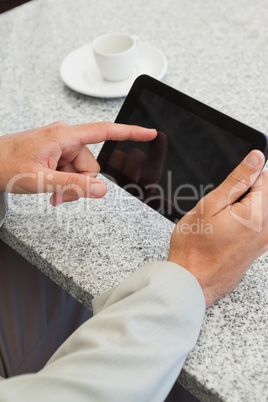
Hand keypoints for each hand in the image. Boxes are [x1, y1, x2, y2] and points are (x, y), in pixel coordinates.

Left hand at [0, 121, 155, 205]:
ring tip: (51, 193)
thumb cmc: (5, 163)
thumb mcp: (41, 179)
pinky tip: (51, 190)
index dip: (130, 133)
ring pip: (82, 172)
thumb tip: (101, 189)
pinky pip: (71, 172)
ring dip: (70, 186)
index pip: (105, 131)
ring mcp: (61, 146)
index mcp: (65, 136)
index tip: (149, 133)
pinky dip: (65, 184)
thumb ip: (73, 185)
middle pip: (92, 165)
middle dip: (80, 184)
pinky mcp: (56, 154)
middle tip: (59, 195)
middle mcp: (66, 138)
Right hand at [168, 150, 267, 307]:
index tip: (226, 190)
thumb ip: (237, 180)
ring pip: (259, 209)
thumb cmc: (195, 248)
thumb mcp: (211, 205)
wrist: (193, 281)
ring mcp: (265, 240)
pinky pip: (257, 224)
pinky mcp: (259, 248)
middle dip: (242, 193)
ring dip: (241, 208)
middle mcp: (267, 228)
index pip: (264, 178)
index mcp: (258, 213)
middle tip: (220, 207)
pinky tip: (224, 231)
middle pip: (263, 194)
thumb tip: (256, 158)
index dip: (242, 178)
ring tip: (221, 221)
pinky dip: (242, 221)